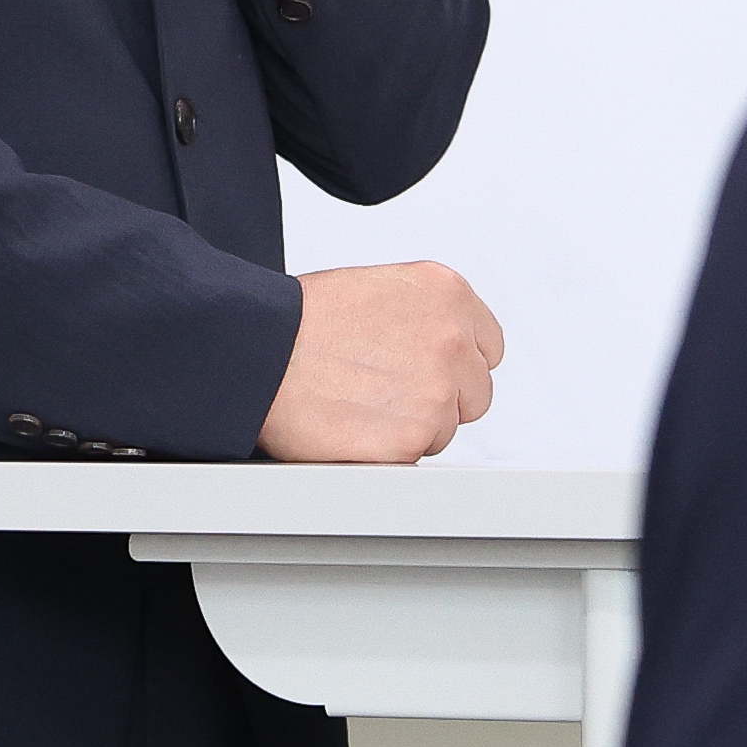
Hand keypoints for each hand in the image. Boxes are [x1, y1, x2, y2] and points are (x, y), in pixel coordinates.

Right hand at [263, 261, 505, 462]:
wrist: (257, 349)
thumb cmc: (299, 319)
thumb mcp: (380, 288)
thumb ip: (425, 317)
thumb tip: (442, 348)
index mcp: (448, 294)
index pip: (488, 347)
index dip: (455, 365)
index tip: (427, 371)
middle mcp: (452, 339)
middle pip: (475, 393)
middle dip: (439, 400)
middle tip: (386, 394)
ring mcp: (437, 390)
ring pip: (444, 430)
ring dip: (410, 428)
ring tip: (359, 407)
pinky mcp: (413, 436)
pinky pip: (415, 458)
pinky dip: (386, 453)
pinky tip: (352, 428)